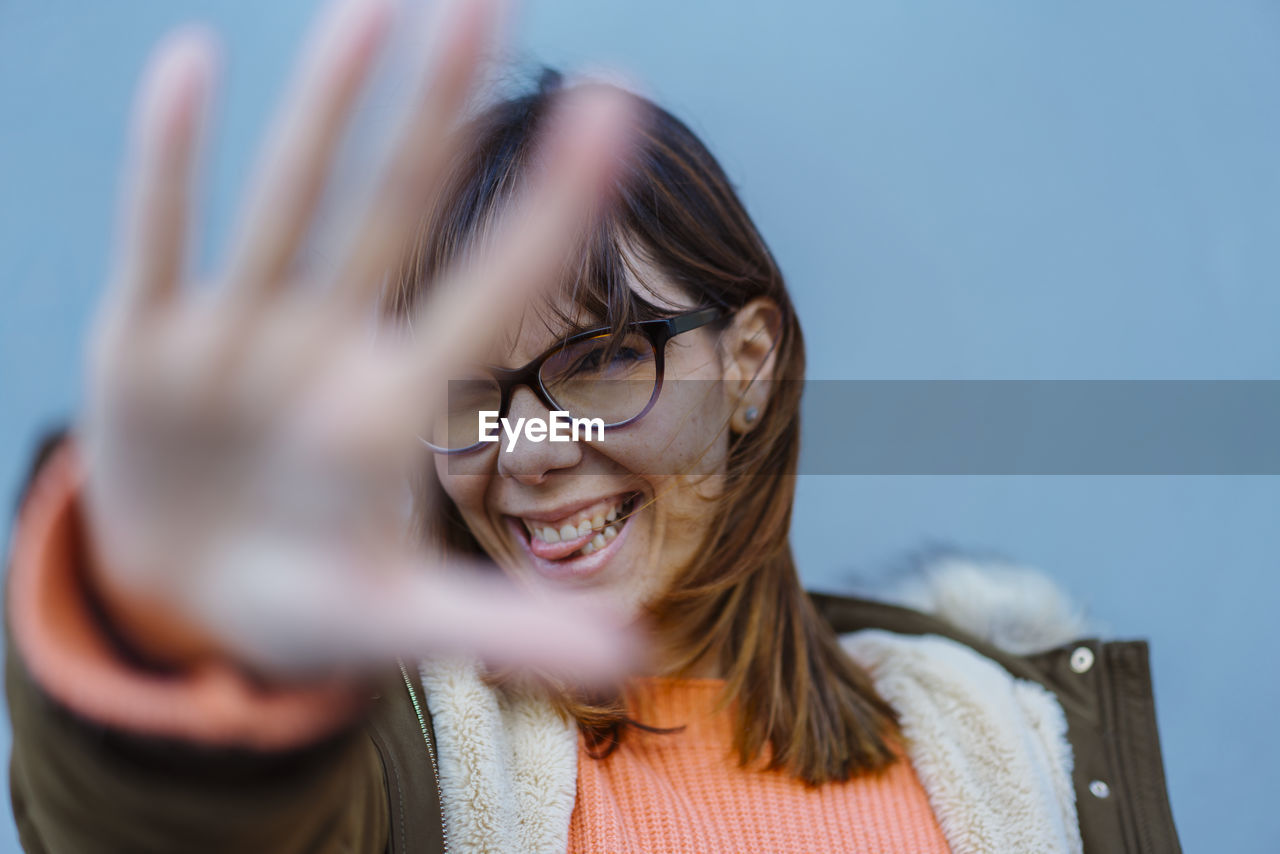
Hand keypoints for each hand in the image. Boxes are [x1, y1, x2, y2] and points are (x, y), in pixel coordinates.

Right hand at [80, 0, 635, 678]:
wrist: (189, 602)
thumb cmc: (309, 603)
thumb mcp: (399, 628)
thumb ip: (505, 632)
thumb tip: (634, 653)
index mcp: (396, 406)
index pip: (493, 288)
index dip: (553, 206)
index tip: (618, 105)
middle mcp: (327, 349)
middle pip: (394, 209)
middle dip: (438, 108)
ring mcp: (237, 338)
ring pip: (288, 204)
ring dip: (325, 110)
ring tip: (373, 7)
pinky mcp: (146, 348)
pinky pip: (158, 243)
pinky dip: (168, 166)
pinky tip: (190, 64)